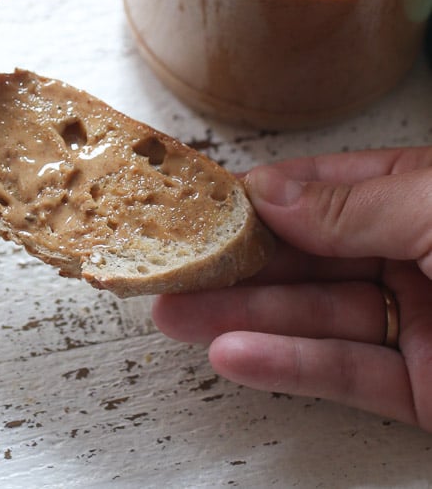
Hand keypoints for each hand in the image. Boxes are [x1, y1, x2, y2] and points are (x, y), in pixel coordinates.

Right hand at [152, 146, 431, 428]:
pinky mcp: (422, 392)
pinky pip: (347, 375)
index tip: (201, 203)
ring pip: (314, 317)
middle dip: (236, 263)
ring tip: (177, 314)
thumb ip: (351, 204)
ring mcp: (417, 325)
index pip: (324, 190)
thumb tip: (270, 190)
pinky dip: (288, 367)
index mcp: (419, 198)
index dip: (261, 197)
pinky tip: (234, 354)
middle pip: (307, 258)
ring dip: (242, 317)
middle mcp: (414, 257)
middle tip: (174, 265)